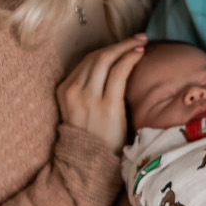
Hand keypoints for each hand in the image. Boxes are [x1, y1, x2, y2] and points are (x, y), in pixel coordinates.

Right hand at [56, 35, 146, 151]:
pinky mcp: (106, 105)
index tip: (122, 45)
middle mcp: (73, 91)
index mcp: (64, 91)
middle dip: (118, 44)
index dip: (106, 49)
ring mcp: (88, 98)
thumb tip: (113, 69)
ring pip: (106, 60)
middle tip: (137, 38)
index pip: (86, 62)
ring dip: (125, 47)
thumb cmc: (92, 140)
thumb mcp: (80, 112)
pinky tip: (139, 54)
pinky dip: (129, 59)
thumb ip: (90, 91)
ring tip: (141, 43)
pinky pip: (118, 72)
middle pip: (96, 57)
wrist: (88, 166)